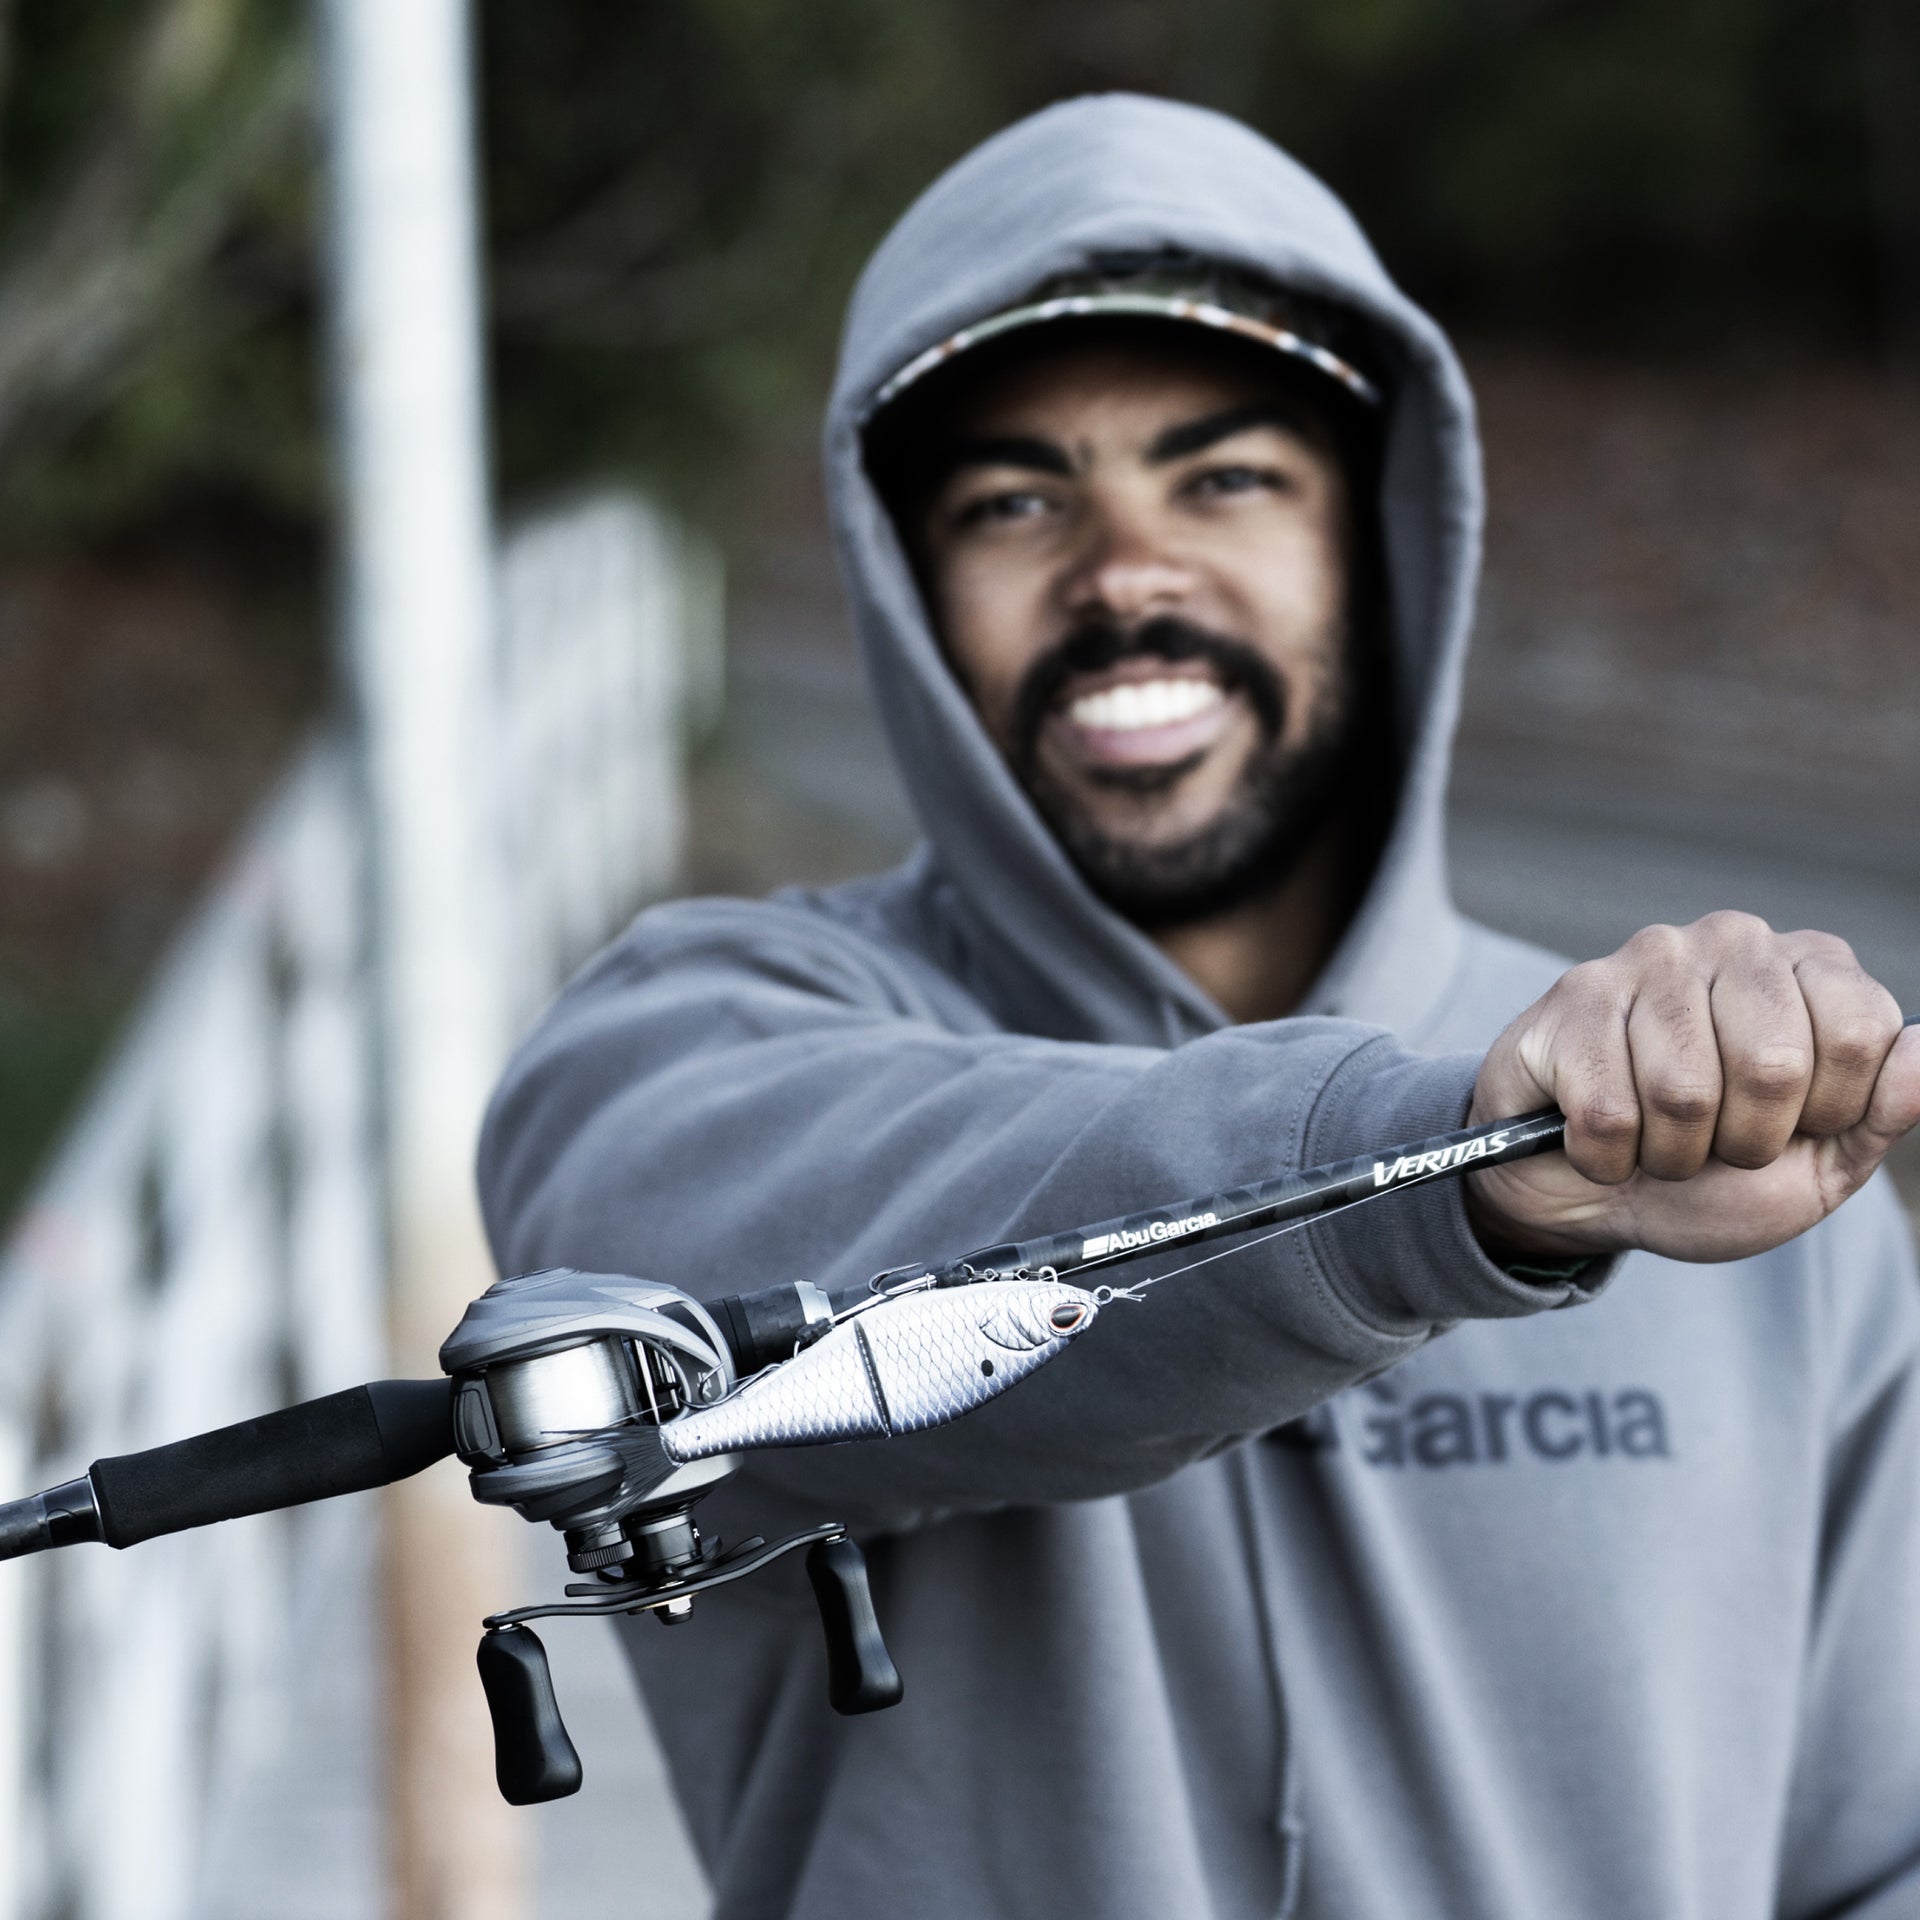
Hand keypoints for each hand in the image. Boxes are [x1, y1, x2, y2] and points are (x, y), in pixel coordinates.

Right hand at [1466, 913, 1919, 1262]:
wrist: (1583, 1194)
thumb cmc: (1710, 1176)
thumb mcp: (1817, 1163)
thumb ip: (1882, 1111)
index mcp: (1810, 968)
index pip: (1862, 1033)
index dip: (1830, 1111)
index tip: (1793, 1127)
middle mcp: (1733, 941)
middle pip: (1774, 1063)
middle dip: (1746, 1141)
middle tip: (1717, 1144)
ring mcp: (1647, 960)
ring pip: (1682, 1092)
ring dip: (1671, 1154)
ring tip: (1656, 1142)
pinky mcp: (1573, 998)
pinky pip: (1608, 1109)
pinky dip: (1607, 1156)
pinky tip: (1598, 1138)